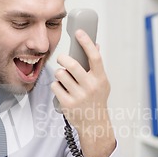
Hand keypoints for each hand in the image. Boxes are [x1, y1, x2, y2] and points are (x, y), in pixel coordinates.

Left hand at [51, 29, 115, 156]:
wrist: (94, 124)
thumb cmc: (97, 101)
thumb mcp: (102, 83)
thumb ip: (97, 66)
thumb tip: (96, 45)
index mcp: (100, 79)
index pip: (94, 56)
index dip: (86, 42)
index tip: (79, 32)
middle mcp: (90, 87)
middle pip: (72, 64)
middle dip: (63, 58)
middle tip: (62, 59)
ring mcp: (79, 96)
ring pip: (61, 74)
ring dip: (60, 73)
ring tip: (64, 78)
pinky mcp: (67, 104)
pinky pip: (55, 86)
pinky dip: (56, 86)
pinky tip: (62, 90)